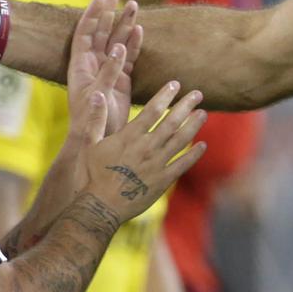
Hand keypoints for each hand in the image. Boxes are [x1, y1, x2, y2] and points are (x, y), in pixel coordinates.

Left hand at [67, 0, 141, 134]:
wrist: (98, 141)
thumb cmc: (90, 122)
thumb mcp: (98, 96)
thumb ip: (108, 72)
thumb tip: (118, 48)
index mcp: (81, 66)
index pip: (85, 33)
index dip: (91, 15)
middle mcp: (93, 64)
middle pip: (101, 31)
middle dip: (108, 11)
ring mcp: (108, 70)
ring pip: (116, 41)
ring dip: (124, 24)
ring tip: (133, 4)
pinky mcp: (121, 80)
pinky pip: (129, 56)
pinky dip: (134, 43)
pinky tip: (140, 30)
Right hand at [78, 80, 205, 222]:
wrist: (100, 207)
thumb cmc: (92, 175)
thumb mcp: (89, 144)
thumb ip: (95, 119)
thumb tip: (95, 94)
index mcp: (129, 137)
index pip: (152, 110)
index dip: (165, 95)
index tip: (175, 84)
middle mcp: (146, 147)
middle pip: (171, 121)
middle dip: (185, 105)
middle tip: (198, 93)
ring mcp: (156, 164)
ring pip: (180, 140)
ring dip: (193, 125)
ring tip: (203, 113)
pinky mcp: (162, 181)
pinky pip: (182, 165)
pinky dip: (194, 155)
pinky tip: (203, 145)